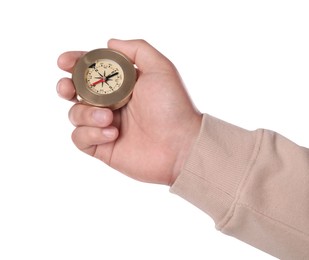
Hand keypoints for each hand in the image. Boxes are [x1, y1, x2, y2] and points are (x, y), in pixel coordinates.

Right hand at [57, 39, 201, 184]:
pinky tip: (113, 134)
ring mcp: (105, 126)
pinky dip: (91, 133)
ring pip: (75, 114)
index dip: (75, 63)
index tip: (65, 62)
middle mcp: (111, 104)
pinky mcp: (102, 147)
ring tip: (109, 118)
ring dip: (86, 113)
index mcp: (121, 85)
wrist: (180, 146)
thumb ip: (137, 49)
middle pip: (76, 92)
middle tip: (68, 88)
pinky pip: (80, 138)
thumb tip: (109, 43)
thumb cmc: (173, 107)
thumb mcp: (160, 68)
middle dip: (65, 87)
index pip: (91, 71)